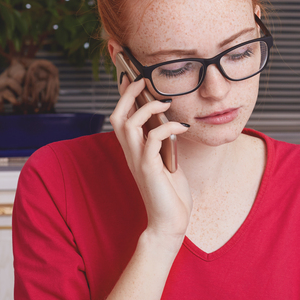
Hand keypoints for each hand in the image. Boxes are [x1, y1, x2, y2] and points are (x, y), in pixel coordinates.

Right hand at [109, 76, 192, 244]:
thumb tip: (170, 120)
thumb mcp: (168, 161)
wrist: (170, 222)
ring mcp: (138, 160)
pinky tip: (181, 126)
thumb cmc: (171, 194)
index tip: (132, 77)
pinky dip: (166, 127)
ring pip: (128, 124)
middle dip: (127, 94)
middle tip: (142, 79)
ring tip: (164, 102)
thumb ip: (164, 142)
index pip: (121, 117)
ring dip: (146, 108)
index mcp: (134, 151)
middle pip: (117, 116)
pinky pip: (152, 139)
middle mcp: (131, 153)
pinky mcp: (148, 169)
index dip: (123, 96)